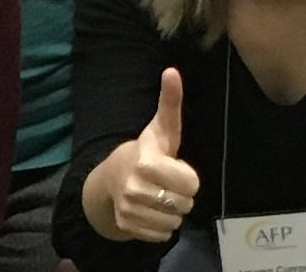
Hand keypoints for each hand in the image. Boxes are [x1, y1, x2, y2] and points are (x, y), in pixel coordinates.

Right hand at [91, 68, 201, 241]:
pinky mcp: (127, 226)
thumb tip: (172, 71)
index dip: (189, 177)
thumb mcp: (161, 128)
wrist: (114, 178)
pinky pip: (163, 235)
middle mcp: (135, 187)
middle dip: (182, 196)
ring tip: (160, 197)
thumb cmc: (148, 152)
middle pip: (185, 204)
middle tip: (168, 184)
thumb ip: (170, 102)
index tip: (176, 168)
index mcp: (147, 162)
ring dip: (173, 213)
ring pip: (175, 222)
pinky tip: (151, 211)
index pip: (191, 183)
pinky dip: (161, 227)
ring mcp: (129, 208)